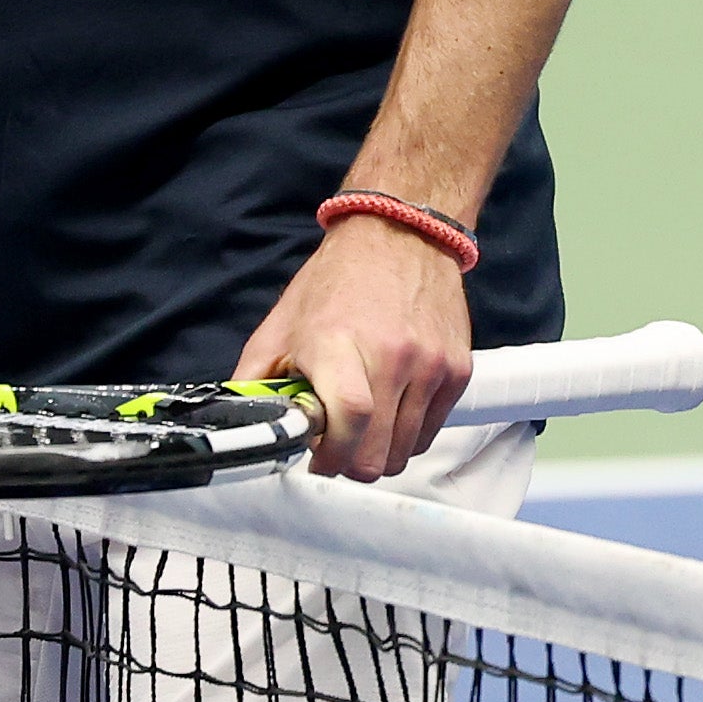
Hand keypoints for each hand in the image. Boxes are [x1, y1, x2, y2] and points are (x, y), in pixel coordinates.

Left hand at [233, 216, 472, 482]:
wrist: (400, 238)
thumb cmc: (336, 282)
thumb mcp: (281, 324)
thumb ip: (257, 378)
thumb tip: (245, 423)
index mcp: (339, 343)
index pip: (350, 419)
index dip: (331, 455)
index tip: (317, 458)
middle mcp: (393, 357)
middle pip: (380, 453)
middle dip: (351, 463)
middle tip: (335, 448)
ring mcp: (431, 367)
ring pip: (407, 452)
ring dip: (379, 452)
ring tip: (360, 427)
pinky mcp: (457, 372)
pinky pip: (430, 433)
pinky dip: (406, 436)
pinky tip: (387, 411)